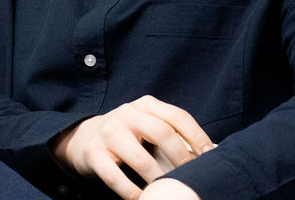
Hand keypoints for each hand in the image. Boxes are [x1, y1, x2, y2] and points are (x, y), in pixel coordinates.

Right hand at [51, 95, 213, 198]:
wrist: (83, 137)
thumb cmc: (127, 135)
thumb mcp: (146, 125)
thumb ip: (171, 133)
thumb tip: (207, 153)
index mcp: (145, 105)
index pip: (177, 117)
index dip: (197, 136)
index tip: (211, 155)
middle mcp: (126, 114)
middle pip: (162, 134)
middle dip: (182, 158)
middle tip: (192, 177)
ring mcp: (108, 133)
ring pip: (140, 160)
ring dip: (158, 180)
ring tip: (169, 192)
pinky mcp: (94, 153)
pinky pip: (116, 178)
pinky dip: (132, 192)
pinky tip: (143, 199)